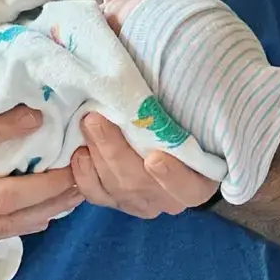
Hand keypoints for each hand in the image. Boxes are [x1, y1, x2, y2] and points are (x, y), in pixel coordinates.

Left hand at [71, 113, 218, 218]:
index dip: (172, 177)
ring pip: (115, 186)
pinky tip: (80, 151)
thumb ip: (180, 104)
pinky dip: (84, 173)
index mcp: (199, 179)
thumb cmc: (177, 115)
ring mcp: (141, 201)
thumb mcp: (186, 109)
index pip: (189, 188)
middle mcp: (170, 198)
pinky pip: (96, 194)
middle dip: (115, 150)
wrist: (157, 126)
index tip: (154, 159)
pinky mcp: (115, 200)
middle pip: (140, 183)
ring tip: (87, 123)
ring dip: (97, 154)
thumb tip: (179, 77)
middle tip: (96, 119)